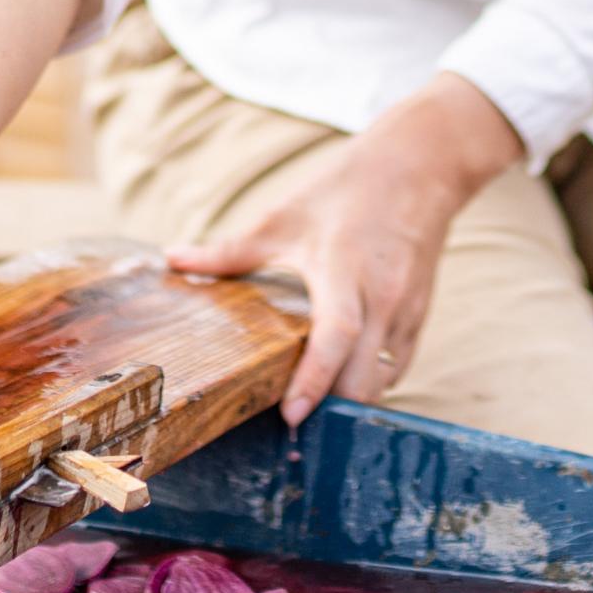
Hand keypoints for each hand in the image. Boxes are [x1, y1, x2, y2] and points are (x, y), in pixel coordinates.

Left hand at [167, 73, 522, 427]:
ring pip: (384, 380)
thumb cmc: (347, 189)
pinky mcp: (420, 315)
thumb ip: (230, 250)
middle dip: (330, 408)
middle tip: (289, 425)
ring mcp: (407, 310)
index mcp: (345, 271)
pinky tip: (341, 383)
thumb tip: (173, 258)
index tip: (290, 416)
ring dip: (351, 400)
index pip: (337, 338)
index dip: (314, 381)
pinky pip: (396, 366)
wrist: (419, 166)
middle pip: (363, 377)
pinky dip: (371, 383)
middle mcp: (383, 297)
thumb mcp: (283, 216)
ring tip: (314, 410)